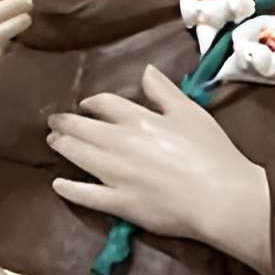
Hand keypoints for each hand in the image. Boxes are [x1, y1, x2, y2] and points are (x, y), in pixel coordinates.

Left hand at [48, 66, 274, 274]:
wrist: (220, 197)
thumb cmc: (212, 152)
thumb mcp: (191, 112)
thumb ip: (165, 92)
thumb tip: (145, 71)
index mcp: (139, 120)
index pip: (105, 105)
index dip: (92, 103)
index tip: (85, 105)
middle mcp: (121, 144)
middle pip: (85, 129)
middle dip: (66, 123)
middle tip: (54, 122)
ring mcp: (117, 175)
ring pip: (81, 157)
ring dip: (64, 147)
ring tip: (53, 142)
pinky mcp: (120, 204)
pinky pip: (87, 195)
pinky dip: (70, 189)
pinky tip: (57, 184)